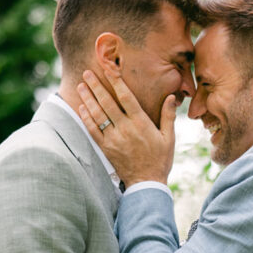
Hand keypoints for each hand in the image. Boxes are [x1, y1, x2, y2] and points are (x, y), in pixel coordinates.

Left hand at [77, 68, 175, 185]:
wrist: (147, 183)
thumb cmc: (160, 160)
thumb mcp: (169, 137)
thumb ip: (168, 116)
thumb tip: (172, 97)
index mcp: (141, 123)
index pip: (126, 97)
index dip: (117, 81)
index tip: (109, 69)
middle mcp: (125, 129)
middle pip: (107, 102)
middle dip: (96, 86)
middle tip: (87, 73)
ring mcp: (113, 138)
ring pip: (97, 114)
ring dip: (88, 98)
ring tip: (81, 85)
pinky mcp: (106, 148)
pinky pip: (93, 130)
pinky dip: (86, 118)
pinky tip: (82, 107)